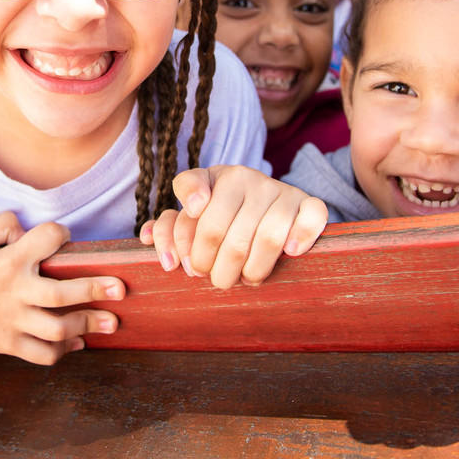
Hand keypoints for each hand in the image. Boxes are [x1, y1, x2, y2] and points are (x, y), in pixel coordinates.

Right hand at [0, 212, 125, 364]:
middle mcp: (14, 292)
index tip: (64, 235)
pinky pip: (42, 354)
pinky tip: (79, 342)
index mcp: (8, 262)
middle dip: (94, 289)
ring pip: (57, 329)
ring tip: (111, 320)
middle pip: (60, 294)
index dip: (59, 233)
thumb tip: (31, 228)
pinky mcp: (10, 345)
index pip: (46, 240)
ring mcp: (13, 322)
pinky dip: (63, 351)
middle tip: (120, 288)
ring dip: (87, 324)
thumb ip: (4, 223)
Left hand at [139, 165, 327, 289]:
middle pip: (227, 234)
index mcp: (217, 177)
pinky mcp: (308, 202)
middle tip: (217, 280)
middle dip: (217, 269)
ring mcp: (280, 189)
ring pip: (267, 237)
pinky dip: (301, 238)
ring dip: (253, 270)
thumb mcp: (192, 217)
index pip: (195, 211)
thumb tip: (147, 237)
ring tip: (245, 279)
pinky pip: (311, 216)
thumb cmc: (223, 217)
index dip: (186, 244)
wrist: (270, 205)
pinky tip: (290, 254)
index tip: (187, 265)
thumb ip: (167, 227)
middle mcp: (248, 177)